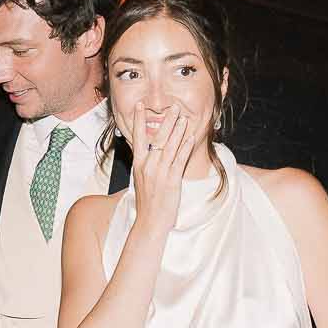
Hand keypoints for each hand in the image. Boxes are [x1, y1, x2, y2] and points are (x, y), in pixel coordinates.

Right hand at [130, 101, 198, 236]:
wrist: (150, 222)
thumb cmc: (147, 202)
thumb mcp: (141, 180)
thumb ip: (145, 164)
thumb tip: (147, 150)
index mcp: (138, 164)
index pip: (137, 137)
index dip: (138, 120)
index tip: (140, 105)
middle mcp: (147, 166)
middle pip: (157, 138)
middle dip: (166, 121)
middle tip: (173, 106)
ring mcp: (160, 173)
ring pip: (169, 146)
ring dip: (177, 130)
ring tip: (183, 117)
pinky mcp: (171, 180)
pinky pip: (179, 160)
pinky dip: (185, 147)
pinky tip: (190, 137)